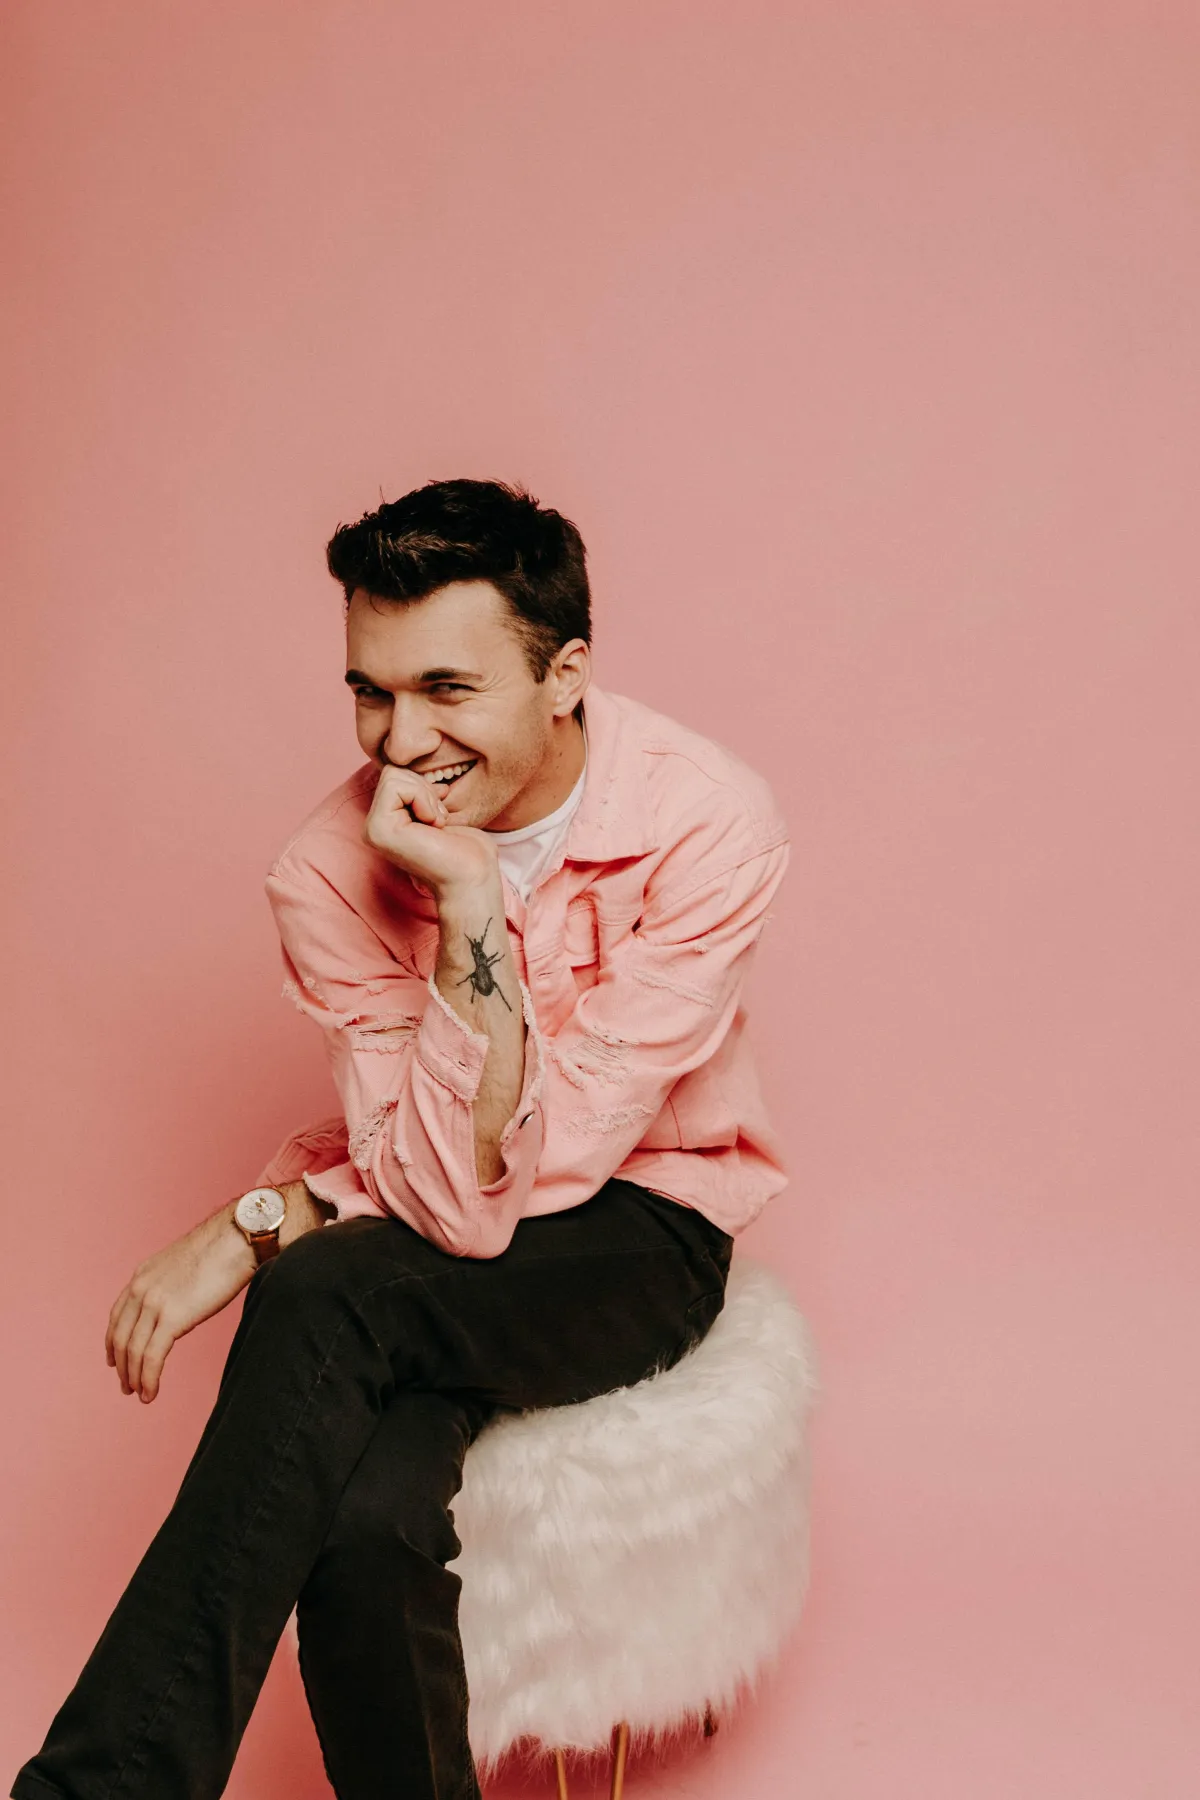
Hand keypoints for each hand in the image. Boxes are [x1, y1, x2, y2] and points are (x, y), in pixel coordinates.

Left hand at [106, 1200, 259, 1403]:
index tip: (115, 1361)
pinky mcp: (172, 1317)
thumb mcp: (184, 1265)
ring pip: (134, 1352)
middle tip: (127, 1386)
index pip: (117, 1316)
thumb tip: (180, 1305)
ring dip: (134, 1378)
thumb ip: (173, 1286)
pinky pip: (152, 1357)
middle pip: (121, 1338)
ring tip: (140, 1395)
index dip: (113, 1343)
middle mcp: (141, 1289)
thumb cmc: (223, 1248)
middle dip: (122, 1366)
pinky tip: (150, 1393)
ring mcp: (154, 1303)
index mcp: (142, 1275)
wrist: (237, 1238)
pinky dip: (148, 1379)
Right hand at [363, 765, 498, 896]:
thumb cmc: (465, 847)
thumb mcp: (437, 808)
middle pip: (392, 771)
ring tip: (435, 824)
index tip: (439, 813)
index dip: (423, 786)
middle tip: (438, 820)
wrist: (472, 876)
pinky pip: (396, 786)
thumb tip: (411, 765)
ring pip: (393, 775)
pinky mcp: (378, 829)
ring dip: (425, 795)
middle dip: (424, 788)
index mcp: (386, 822)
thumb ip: (419, 790)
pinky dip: (422, 799)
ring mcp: (373, 829)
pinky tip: (432, 826)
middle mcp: (374, 826)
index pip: (396, 774)